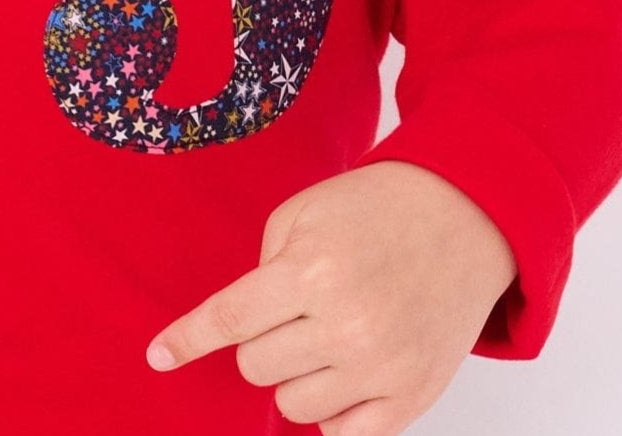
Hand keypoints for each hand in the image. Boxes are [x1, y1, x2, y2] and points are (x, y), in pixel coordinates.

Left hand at [143, 160, 517, 433]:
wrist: (464, 217)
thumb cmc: (374, 209)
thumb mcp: (304, 212)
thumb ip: (264, 268)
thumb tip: (237, 325)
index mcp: (311, 270)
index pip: (231, 318)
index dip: (188, 339)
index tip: (157, 356)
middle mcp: (346, 325)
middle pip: (256, 366)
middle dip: (261, 338)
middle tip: (295, 307)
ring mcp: (381, 367)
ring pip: (292, 405)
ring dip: (295, 374)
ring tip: (326, 333)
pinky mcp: (412, 397)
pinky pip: (341, 434)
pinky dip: (333, 409)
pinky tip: (346, 371)